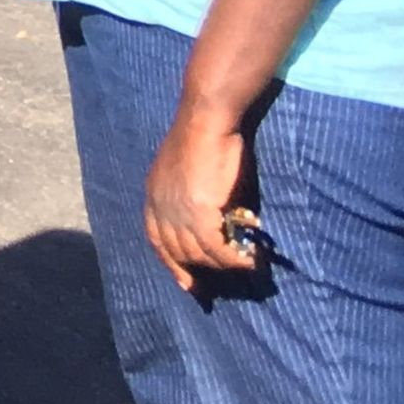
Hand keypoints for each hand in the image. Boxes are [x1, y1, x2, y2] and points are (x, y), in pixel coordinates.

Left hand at [145, 103, 257, 289]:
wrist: (206, 119)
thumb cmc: (203, 138)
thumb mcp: (186, 170)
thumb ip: (189, 196)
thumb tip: (213, 221)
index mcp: (153, 194)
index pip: (156, 239)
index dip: (171, 263)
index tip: (187, 284)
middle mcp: (160, 205)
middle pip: (177, 251)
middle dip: (200, 271)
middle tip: (226, 281)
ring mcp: (177, 210)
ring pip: (198, 253)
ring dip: (223, 265)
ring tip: (245, 266)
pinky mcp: (198, 210)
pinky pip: (216, 248)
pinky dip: (233, 260)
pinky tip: (249, 262)